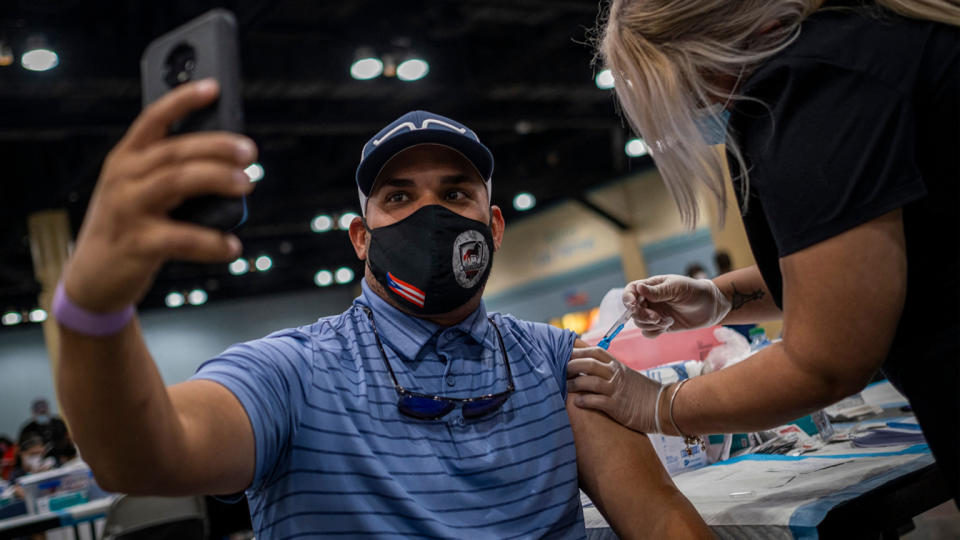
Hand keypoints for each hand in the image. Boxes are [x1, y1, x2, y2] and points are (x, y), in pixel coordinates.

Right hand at [62, 79, 257, 311]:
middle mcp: (124, 178)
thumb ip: (170, 172)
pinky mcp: (137, 243)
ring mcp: (128, 209)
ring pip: (177, 181)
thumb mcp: (139, 191)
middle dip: (217, 146)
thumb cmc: (127, 226)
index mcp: (127, 159)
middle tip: (249, 152)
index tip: (213, 87)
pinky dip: (211, 242)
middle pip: (175, 151)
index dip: (182, 100)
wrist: (92, 277)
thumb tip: (227, 160)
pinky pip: (181, 237)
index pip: (154, 119)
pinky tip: (231, 245)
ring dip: (217, 179)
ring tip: (247, 184)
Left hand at [567, 347, 662, 432]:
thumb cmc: (643, 393)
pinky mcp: (617, 406)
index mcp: (617, 365)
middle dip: (571, 365)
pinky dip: (584, 400)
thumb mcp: (627, 376)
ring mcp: (616, 389)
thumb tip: (590, 369)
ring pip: (589, 381)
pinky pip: (596, 401)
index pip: (595, 351)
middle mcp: (616, 374)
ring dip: (573, 384)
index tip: (564, 351)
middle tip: (559, 370)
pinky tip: (576, 402)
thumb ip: (610, 371)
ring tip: (564, 387)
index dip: (578, 350)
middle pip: (588, 363)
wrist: (664, 407)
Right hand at [622, 274, 730, 337]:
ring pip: (640, 323)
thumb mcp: (676, 288)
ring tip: (667, 320)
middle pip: (633, 310)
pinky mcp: (661, 326)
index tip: (633, 305)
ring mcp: (654, 314)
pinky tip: (668, 325)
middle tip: (656, 317)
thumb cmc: (694, 291)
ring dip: (651, 324)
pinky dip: (654, 332)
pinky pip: (648, 333)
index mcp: (651, 287)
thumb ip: (657, 291)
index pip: (631, 291)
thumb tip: (638, 288)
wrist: (711, 306)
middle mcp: (650, 301)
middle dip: (642, 315)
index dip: (628, 298)